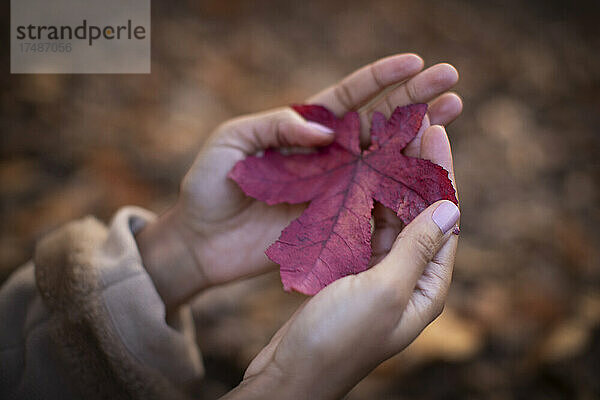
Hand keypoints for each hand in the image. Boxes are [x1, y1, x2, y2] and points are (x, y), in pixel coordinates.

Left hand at [136, 54, 461, 309]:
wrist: (202, 241)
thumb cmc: (209, 187)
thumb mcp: (231, 142)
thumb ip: (274, 126)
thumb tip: (323, 129)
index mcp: (304, 129)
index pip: (349, 98)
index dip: (381, 79)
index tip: (415, 63)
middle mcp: (327, 156)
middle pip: (378, 123)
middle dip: (415, 101)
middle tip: (452, 82)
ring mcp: (335, 189)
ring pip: (384, 160)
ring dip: (419, 140)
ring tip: (453, 116)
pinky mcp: (335, 222)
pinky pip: (374, 204)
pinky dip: (402, 191)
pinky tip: (430, 177)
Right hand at [224, 125, 459, 399]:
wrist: (292, 374)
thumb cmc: (338, 339)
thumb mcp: (384, 291)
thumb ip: (416, 249)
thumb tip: (452, 208)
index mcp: (427, 286)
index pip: (444, 218)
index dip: (441, 172)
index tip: (436, 130)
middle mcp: (408, 278)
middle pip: (418, 212)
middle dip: (417, 168)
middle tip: (413, 123)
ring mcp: (378, 275)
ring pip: (389, 217)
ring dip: (388, 179)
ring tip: (385, 138)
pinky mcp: (350, 274)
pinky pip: (362, 229)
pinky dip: (361, 201)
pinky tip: (354, 174)